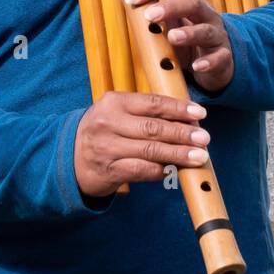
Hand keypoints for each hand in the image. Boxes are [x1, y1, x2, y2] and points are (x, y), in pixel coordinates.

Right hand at [75, 91, 210, 197]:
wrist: (68, 157)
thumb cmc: (103, 131)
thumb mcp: (117, 113)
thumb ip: (145, 113)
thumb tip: (186, 118)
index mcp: (114, 102)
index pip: (152, 103)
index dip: (179, 109)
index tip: (200, 113)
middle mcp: (108, 123)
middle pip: (153, 127)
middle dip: (183, 133)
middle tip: (205, 138)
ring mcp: (106, 147)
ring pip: (150, 150)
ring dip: (178, 154)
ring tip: (199, 157)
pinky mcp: (107, 170)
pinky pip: (140, 171)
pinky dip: (160, 171)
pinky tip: (174, 171)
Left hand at [125, 0, 234, 93]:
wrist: (218, 61)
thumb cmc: (188, 40)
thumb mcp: (171, 23)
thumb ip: (152, 12)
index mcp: (189, 1)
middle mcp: (205, 14)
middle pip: (192, 2)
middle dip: (171, 7)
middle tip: (149, 15)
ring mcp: (216, 35)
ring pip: (206, 30)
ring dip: (189, 33)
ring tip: (172, 37)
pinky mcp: (223, 57)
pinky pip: (219, 58)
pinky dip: (208, 62)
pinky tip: (197, 66)